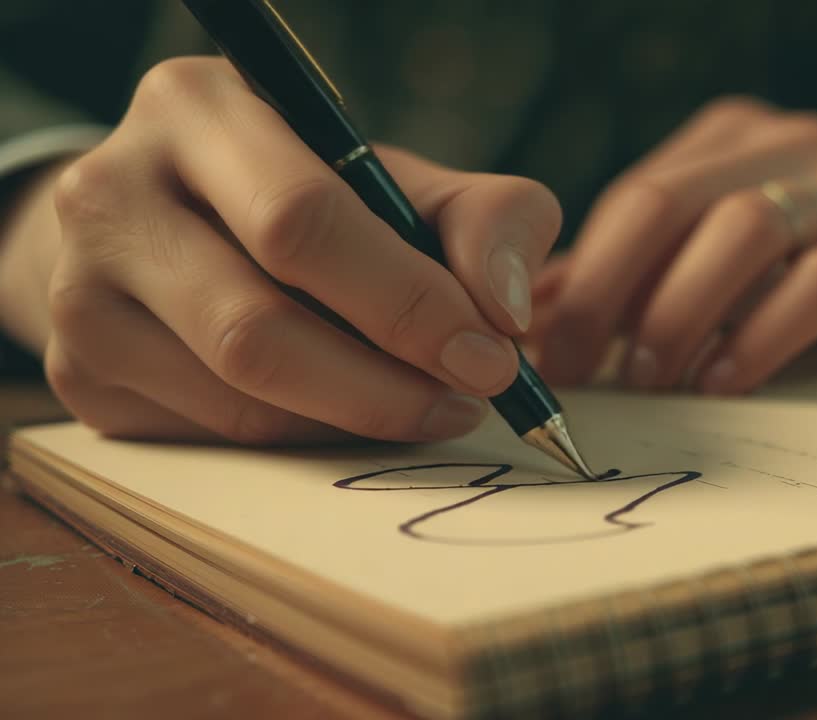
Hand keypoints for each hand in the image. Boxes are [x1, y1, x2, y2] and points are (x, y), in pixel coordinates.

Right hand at [0, 57, 560, 443]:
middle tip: (466, 402)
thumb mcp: (395, 177)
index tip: (491, 357)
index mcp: (196, 111)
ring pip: (238, 400)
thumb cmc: (302, 195)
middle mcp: (113, 195)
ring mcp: (80, 294)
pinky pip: (214, 439)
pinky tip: (344, 413)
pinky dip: (303, 440)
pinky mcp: (80, 376)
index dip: (407, 302)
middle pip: (255, 328)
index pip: (303, 221)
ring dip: (353, 421)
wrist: (163, 225)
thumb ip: (482, 219)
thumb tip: (506, 314)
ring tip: (423, 406)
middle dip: (385, 385)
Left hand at [530, 97, 816, 392]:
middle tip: (578, 372)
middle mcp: (800, 148)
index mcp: (746, 140)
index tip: (542, 352)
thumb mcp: (761, 255)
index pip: (635, 197)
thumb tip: (549, 315)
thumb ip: (665, 272)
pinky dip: (769, 333)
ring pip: (745, 230)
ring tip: (656, 380)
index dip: (579, 276)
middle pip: (669, 202)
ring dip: (681, 312)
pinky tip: (733, 379)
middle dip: (607, 294)